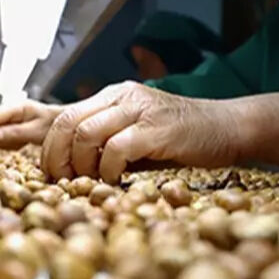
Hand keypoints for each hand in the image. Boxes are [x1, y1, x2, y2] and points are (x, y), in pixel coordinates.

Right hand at [0, 101, 61, 148]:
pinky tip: (24, 142)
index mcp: (16, 107)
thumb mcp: (36, 131)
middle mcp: (9, 111)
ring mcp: (8, 119)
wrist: (61, 124)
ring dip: (7, 143)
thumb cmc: (53, 125)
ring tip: (26, 141)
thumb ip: (15, 133)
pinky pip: (2, 141)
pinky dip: (11, 145)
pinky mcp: (8, 128)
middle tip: (16, 145)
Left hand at [41, 82, 248, 182]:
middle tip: (63, 182)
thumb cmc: (182, 139)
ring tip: (92, 183)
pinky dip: (109, 170)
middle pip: (67, 123)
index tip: (52, 175)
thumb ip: (107, 143)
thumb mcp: (137, 134)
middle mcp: (122, 96)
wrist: (228, 127)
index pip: (64, 117)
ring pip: (86, 133)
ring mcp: (140, 110)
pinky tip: (118, 180)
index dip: (50, 148)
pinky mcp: (157, 128)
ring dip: (81, 165)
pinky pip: (117, 148)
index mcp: (113, 96)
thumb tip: (71, 170)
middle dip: (57, 157)